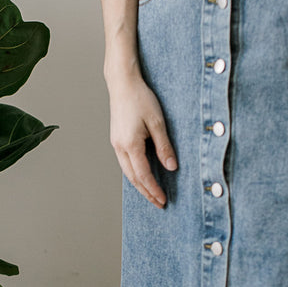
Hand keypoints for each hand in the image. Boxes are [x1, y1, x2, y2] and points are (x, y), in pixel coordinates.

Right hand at [108, 74, 177, 208]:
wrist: (122, 83)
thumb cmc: (140, 98)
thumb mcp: (158, 122)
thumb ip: (164, 147)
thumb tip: (171, 167)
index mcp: (130, 144)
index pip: (143, 175)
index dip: (153, 190)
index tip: (163, 200)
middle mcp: (120, 147)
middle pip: (133, 178)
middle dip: (146, 192)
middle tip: (159, 203)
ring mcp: (116, 143)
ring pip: (128, 172)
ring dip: (139, 185)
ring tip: (151, 193)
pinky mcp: (117, 139)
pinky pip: (125, 162)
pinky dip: (134, 173)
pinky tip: (142, 175)